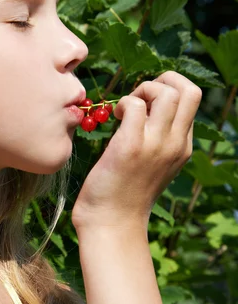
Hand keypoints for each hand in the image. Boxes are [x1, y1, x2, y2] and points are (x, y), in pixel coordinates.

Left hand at [72, 71, 201, 229]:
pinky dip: (122, 104)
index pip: (192, 99)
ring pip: (166, 92)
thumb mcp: (154, 164)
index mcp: (183, 146)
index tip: (147, 101)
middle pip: (189, 90)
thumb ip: (158, 139)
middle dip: (162, 80)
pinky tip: (113, 119)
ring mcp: (155, 145)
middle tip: (140, 98)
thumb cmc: (125, 192)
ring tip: (125, 109)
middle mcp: (175, 144)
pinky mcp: (130, 146)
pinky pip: (134, 105)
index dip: (169, 89)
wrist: (111, 223)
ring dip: (142, 90)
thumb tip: (146, 107)